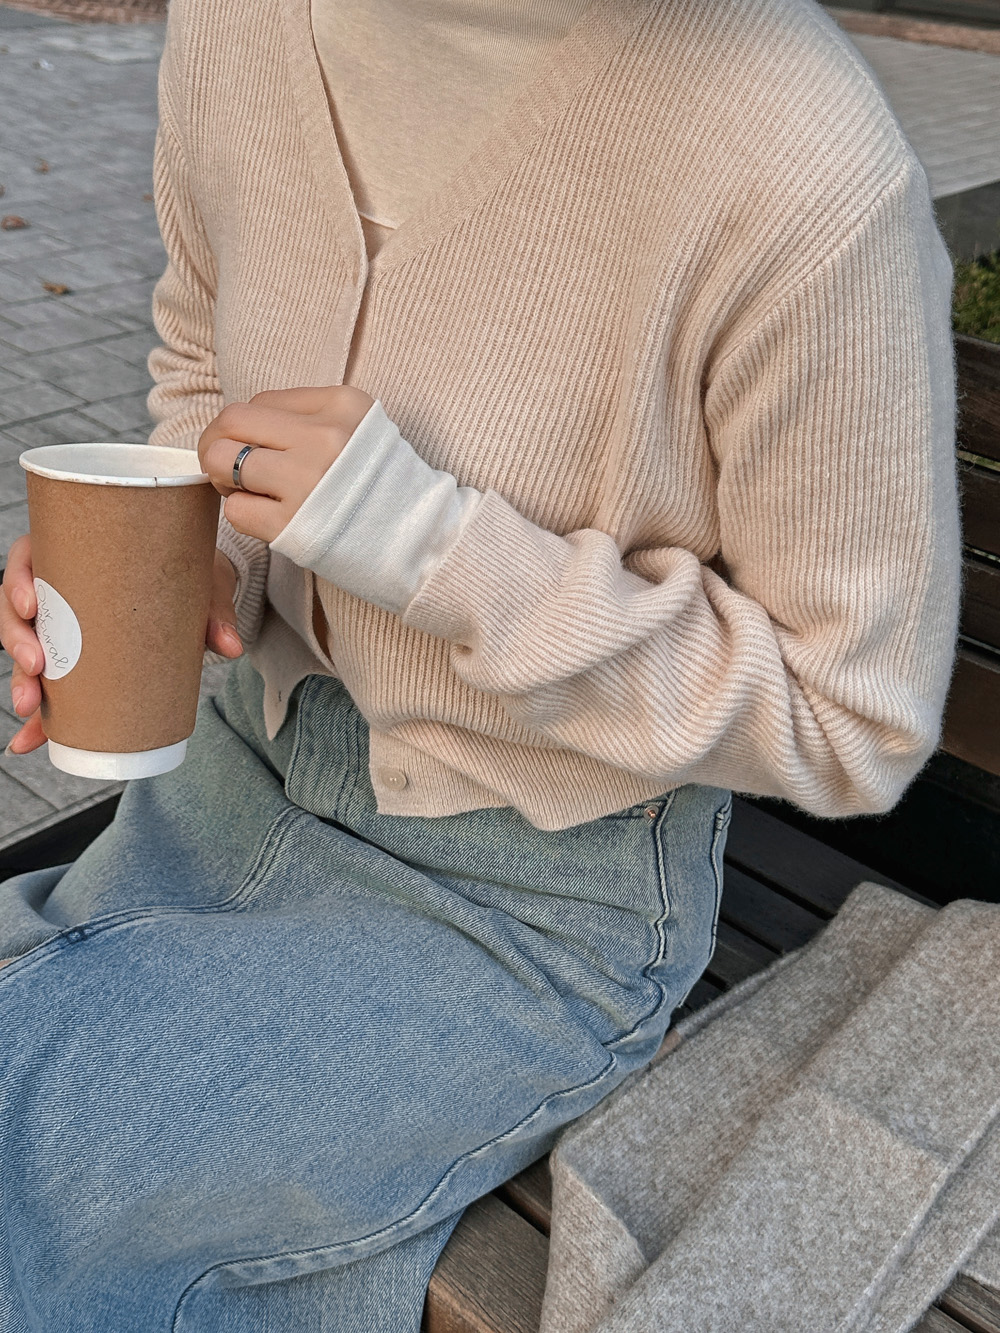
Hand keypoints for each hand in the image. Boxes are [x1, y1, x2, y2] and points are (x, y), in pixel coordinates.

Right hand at [0, 537, 242, 755]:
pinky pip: (50, 685)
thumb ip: (214, 613)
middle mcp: (61, 589)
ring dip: (21, 680)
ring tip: (30, 707)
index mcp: (77, 555)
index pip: (29, 558)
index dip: (17, 581)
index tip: (29, 605)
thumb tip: (231, 647)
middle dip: (16, 640)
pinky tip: (28, 740)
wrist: (203, 589)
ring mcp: (64, 627)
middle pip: (18, 609)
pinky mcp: (77, 660)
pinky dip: (38, 716)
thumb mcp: (203, 585)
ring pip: (27, 649)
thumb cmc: (191, 575)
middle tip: (35, 666)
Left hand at [198, 385, 375, 543]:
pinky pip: (236, 510)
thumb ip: (308, 418)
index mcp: (341, 406)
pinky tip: (267, 519)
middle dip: (216, 444)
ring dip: (223, 480)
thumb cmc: (384, 488)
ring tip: (246, 492)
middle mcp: (323, 438)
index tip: (254, 448)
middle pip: (231, 423)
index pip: (261, 401)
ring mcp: (307, 482)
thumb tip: (240, 426)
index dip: (246, 426)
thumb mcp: (360, 430)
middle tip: (225, 467)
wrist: (422, 542)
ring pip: (221, 462)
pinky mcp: (294, 526)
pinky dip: (242, 514)